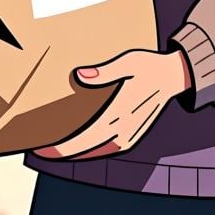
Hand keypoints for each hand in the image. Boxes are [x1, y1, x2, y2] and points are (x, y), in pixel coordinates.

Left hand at [33, 49, 191, 160]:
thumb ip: (104, 72)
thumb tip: (79, 76)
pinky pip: (107, 149)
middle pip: (87, 149)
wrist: (175, 76)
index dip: (62, 147)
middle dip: (62, 151)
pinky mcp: (133, 135)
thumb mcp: (127, 62)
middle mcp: (124, 129)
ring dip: (76, 152)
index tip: (42, 148)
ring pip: (97, 152)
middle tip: (40, 149)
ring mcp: (130, 135)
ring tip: (55, 148)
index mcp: (119, 113)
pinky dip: (91, 149)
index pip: (85, 138)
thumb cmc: (149, 66)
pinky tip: (80, 145)